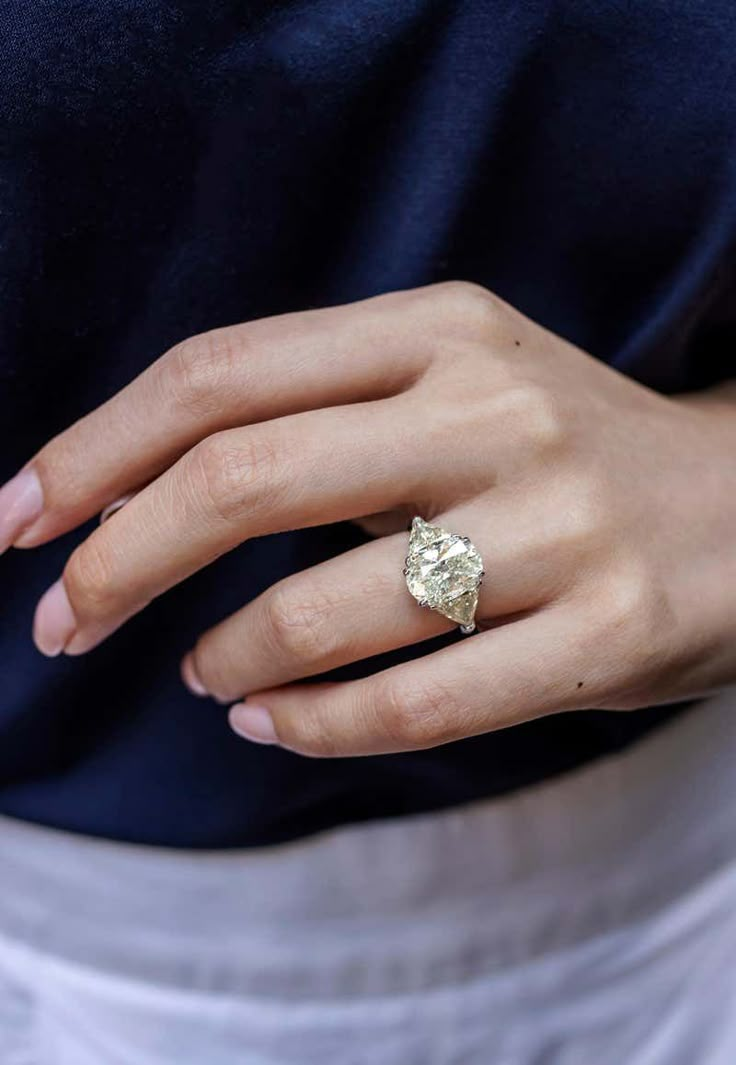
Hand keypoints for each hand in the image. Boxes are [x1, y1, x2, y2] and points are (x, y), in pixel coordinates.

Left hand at [2, 282, 734, 755]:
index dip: (94, 451)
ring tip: (205, 678)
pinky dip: (315, 726)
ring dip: (226, 656)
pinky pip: (417, 704)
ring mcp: (559, 522)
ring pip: (325, 610)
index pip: (219, 375)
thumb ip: (313, 420)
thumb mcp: (447, 387)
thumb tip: (135, 500)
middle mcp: (495, 409)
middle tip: (64, 621)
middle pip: (242, 476)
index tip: (18, 521)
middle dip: (117, 561)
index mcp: (439, 329)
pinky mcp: (609, 630)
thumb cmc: (557, 453)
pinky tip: (273, 723)